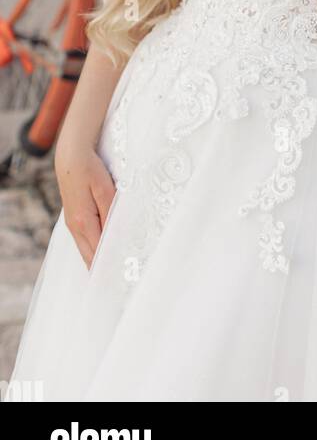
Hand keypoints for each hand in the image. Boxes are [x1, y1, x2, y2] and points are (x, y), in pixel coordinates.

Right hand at [54, 139, 116, 270]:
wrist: (71, 157)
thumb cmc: (90, 170)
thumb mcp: (104, 189)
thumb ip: (110, 214)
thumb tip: (116, 235)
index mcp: (84, 222)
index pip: (98, 253)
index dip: (110, 266)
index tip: (123, 279)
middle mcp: (76, 228)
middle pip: (90, 257)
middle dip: (104, 270)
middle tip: (121, 282)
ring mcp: (73, 224)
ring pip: (86, 250)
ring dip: (98, 261)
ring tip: (115, 272)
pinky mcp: (74, 219)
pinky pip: (84, 241)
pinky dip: (93, 250)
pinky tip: (104, 252)